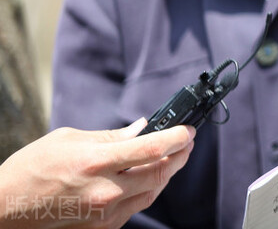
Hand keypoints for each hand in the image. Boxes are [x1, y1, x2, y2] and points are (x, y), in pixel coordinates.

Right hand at [0, 120, 193, 228]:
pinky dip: (146, 190)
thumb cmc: (32, 169)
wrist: (5, 209)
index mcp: (96, 162)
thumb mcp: (69, 139)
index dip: (177, 137)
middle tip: (186, 142)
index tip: (189, 129)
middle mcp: (105, 190)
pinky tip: (147, 177)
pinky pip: (135, 207)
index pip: (152, 148)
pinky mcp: (102, 227)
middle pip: (160, 173)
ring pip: (152, 192)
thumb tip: (141, 128)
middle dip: (179, 155)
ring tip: (172, 157)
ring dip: (166, 174)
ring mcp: (104, 213)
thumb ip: (110, 136)